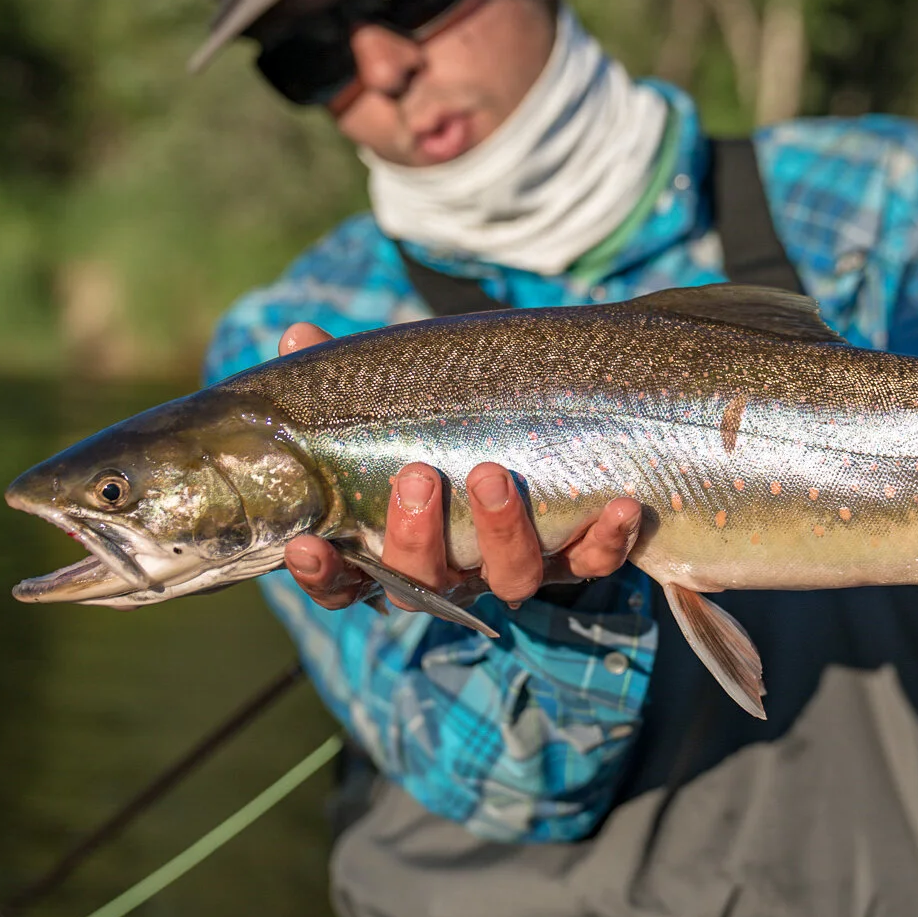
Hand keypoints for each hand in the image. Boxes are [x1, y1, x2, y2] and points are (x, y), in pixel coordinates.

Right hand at [271, 323, 644, 612]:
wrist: (543, 435)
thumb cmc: (441, 428)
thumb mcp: (392, 402)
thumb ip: (346, 381)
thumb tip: (298, 334)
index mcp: (393, 546)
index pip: (344, 582)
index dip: (322, 574)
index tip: (308, 545)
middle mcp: (453, 571)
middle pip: (425, 582)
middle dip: (416, 536)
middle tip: (417, 477)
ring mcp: (514, 567)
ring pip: (510, 578)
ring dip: (502, 533)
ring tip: (493, 476)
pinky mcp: (577, 557)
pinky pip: (594, 563)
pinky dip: (608, 540)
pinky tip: (619, 503)